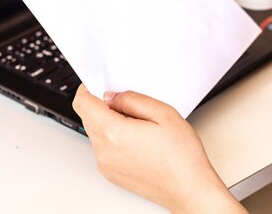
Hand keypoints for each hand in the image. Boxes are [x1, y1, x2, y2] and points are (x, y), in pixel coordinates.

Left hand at [73, 86, 246, 213]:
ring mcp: (106, 165)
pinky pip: (103, 148)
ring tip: (140, 126)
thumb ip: (133, 99)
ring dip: (109, 122)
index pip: (83, 103)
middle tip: (130, 105)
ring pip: (95, 132)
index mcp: (114, 133)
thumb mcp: (164, 113)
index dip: (89, 88)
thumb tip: (113, 96)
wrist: (188, 189)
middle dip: (102, 106)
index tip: (98, 84)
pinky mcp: (111, 173)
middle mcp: (104, 151)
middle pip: (87, 117)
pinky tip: (138, 140)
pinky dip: (113, 139)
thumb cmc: (182, 157)